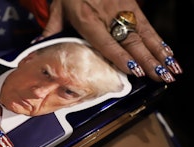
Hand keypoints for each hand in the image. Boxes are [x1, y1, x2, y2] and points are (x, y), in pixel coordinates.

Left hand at [40, 0, 181, 82]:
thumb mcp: (58, 8)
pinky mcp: (132, 4)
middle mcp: (108, 16)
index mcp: (87, 19)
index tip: (134, 71)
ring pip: (144, 34)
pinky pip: (148, 25)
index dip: (121, 57)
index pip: (107, 42)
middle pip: (131, 41)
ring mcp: (123, 10)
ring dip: (159, 53)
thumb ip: (51, 28)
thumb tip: (38, 45)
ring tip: (171, 69)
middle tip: (159, 77)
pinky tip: (168, 52)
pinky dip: (159, 40)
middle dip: (148, 61)